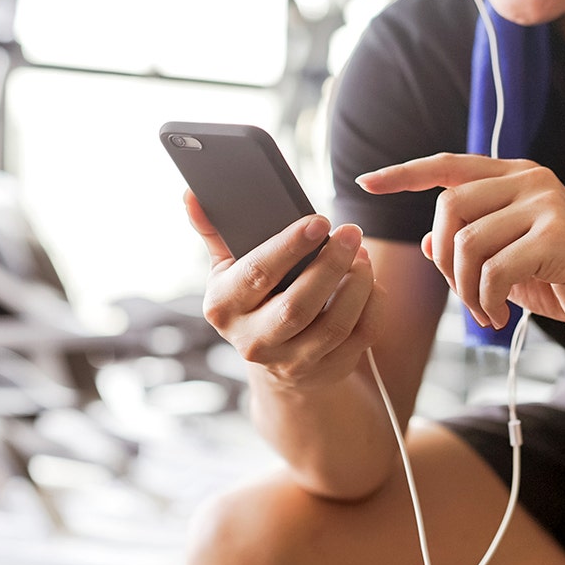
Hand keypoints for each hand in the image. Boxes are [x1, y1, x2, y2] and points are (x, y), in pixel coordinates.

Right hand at [183, 191, 384, 388]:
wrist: (273, 357)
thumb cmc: (252, 297)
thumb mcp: (228, 269)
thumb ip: (215, 232)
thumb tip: (192, 194)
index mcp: (223, 308)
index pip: (258, 274)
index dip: (290, 246)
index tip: (320, 220)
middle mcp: (253, 341)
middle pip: (298, 305)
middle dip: (330, 265)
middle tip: (352, 232)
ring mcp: (291, 362)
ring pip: (333, 324)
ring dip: (356, 285)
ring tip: (363, 254)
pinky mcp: (325, 370)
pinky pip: (358, 337)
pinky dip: (372, 305)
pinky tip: (370, 281)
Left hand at [357, 153, 564, 342]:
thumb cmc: (564, 282)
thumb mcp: (509, 262)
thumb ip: (471, 245)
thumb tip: (430, 239)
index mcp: (516, 177)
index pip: (447, 166)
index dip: (403, 174)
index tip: (366, 183)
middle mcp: (530, 179)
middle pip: (449, 207)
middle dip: (443, 260)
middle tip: (462, 297)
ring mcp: (546, 203)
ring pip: (467, 242)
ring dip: (463, 289)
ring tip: (482, 313)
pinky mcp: (556, 235)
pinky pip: (492, 270)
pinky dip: (484, 302)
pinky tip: (497, 319)